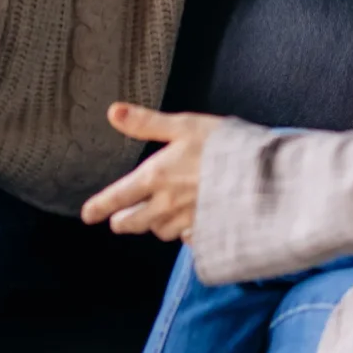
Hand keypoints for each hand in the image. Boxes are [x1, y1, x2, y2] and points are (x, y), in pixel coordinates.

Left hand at [80, 102, 222, 239]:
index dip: (99, 207)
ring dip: (155, 225)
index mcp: (156, 177)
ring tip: (156, 218)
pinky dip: (185, 235)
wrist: (265, 176)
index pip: (118, 197)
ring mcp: (188, 221)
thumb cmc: (225, 146)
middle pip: (134, 223)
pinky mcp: (208, 233)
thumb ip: (146, 123)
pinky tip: (189, 226)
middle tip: (119, 221)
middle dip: (124, 222)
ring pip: (161, 231)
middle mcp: (167, 204)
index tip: (88, 215)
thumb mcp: (183, 125)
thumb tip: (113, 112)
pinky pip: (188, 240)